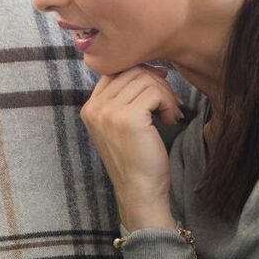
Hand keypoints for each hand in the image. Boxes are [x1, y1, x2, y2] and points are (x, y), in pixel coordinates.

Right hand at [81, 65, 180, 230]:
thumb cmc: (137, 160)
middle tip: (167, 106)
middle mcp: (94, 108)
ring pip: (145, 79)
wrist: (139, 192)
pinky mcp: (128, 118)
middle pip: (131, 71)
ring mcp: (108, 112)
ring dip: (165, 94)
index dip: (140, 75)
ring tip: (168, 115)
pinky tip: (169, 120)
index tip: (157, 91)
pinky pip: (154, 92)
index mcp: (90, 108)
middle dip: (156, 84)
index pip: (115, 71)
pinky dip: (168, 103)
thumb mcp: (123, 124)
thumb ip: (126, 97)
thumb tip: (150, 66)